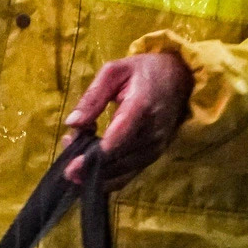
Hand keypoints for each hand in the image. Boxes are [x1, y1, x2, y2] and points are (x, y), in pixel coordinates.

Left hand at [61, 52, 193, 190]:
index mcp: (141, 107)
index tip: (72, 165)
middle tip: (67, 154)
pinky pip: (129, 174)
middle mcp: (152, 132)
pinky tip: (91, 167)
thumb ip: (93, 96)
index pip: (119, 138)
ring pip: (122, 172)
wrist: (179, 78)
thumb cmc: (143, 71)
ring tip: (75, 158)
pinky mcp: (155, 155)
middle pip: (118, 160)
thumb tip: (72, 123)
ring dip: (96, 172)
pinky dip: (108, 176)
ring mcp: (156, 146)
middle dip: (88, 165)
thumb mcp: (114, 71)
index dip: (95, 155)